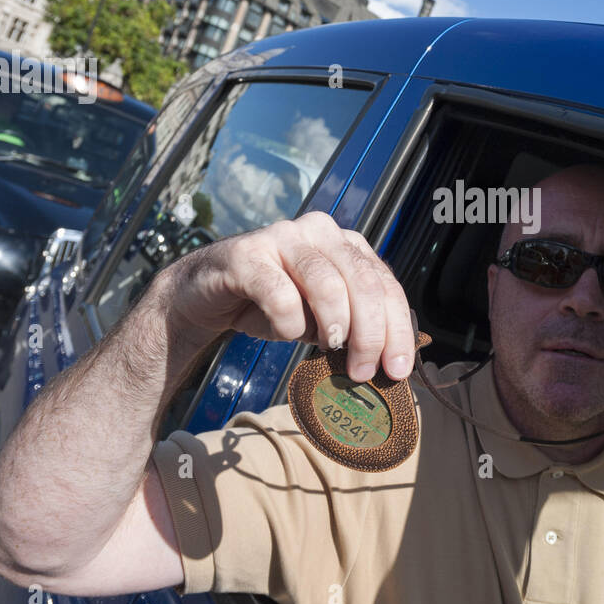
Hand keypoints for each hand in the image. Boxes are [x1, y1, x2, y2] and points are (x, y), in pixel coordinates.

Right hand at [158, 211, 415, 381]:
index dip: (397, 329)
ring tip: (327, 348)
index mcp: (346, 244)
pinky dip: (288, 322)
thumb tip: (388, 365)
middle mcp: (320, 231)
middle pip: (363, 283)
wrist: (206, 296)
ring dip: (334, 326)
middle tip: (361, 372)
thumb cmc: (272, 305)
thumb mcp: (321, 318)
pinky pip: (279, 293)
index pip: (385, 285)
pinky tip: (286, 333)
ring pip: (327, 284)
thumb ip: (353, 328)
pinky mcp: (247, 254)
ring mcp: (283, 237)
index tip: (397, 371)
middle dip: (370, 335)